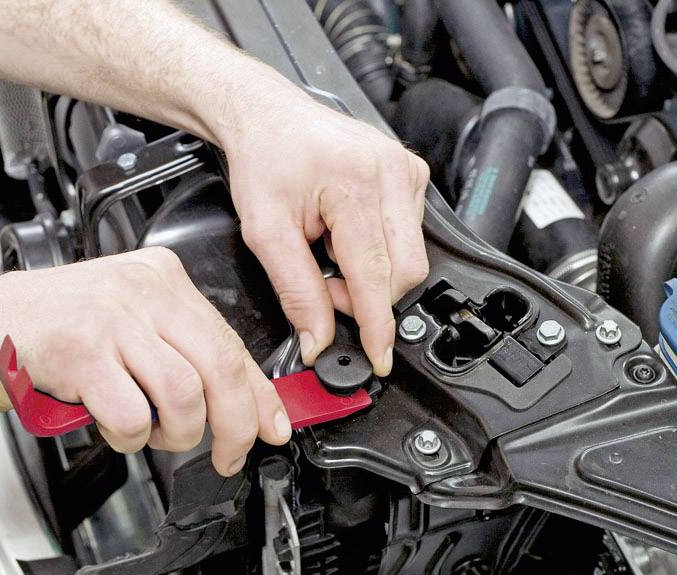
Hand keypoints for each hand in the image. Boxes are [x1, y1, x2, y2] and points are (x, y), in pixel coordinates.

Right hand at [0, 247, 290, 475]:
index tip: (274, 424)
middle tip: (229, 454)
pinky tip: (113, 427)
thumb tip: (234, 397)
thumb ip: (173, 349)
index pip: (230, 340)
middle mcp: (141, 290)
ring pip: (185, 394)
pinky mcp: (81, 351)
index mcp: (159, 278)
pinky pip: (134, 415)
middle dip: (236, 424)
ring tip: (155, 436)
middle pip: (220, 367)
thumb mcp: (119, 321)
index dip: (260, 393)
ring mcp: (111, 318)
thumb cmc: (38, 330)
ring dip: (178, 434)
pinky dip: (131, 437)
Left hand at [222, 90, 430, 375]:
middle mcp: (391, 173)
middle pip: (405, 271)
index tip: (379, 357)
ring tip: (330, 251)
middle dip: (368, 296)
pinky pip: (411, 235)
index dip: (376, 324)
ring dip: (371, 272)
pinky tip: (347, 234)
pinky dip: (379, 250)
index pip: (376, 274)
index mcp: (355, 183)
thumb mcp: (265, 232)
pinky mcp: (412, 173)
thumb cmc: (264, 160)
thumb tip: (317, 339)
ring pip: (410, 257)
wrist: (266, 114)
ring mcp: (406, 171)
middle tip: (326, 286)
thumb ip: (296, 291)